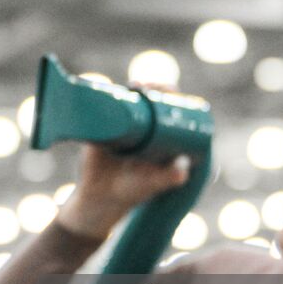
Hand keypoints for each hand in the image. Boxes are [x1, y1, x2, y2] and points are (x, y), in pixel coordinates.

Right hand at [55, 81, 193, 239]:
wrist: (99, 197)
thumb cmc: (132, 190)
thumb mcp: (151, 183)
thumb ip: (167, 179)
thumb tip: (183, 172)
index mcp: (162, 137)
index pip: (171, 109)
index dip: (172, 97)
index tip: (169, 92)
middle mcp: (144, 127)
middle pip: (152, 98)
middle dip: (153, 87)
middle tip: (149, 88)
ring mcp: (123, 124)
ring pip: (130, 97)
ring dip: (133, 87)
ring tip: (135, 86)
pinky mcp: (103, 125)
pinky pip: (107, 104)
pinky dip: (109, 92)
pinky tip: (110, 86)